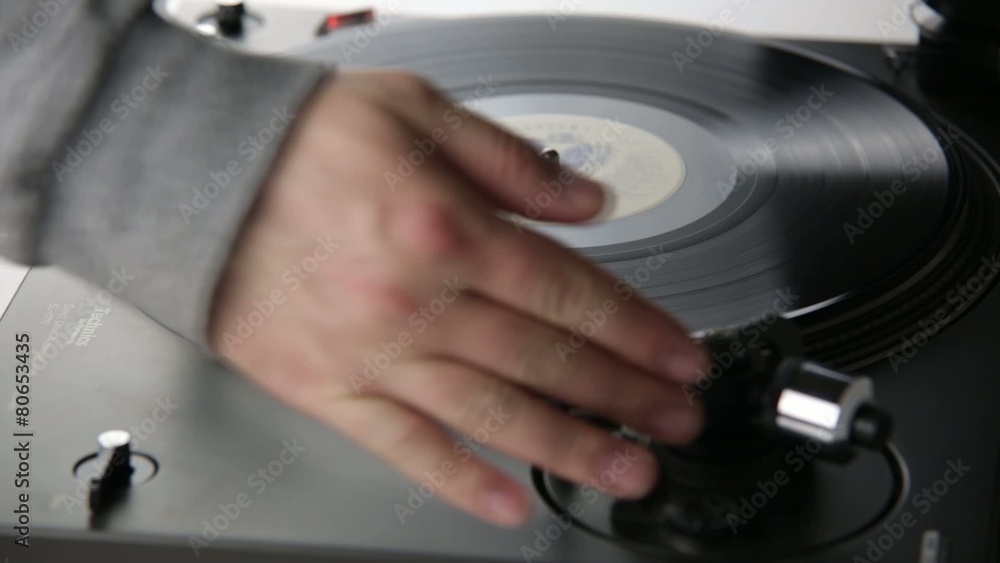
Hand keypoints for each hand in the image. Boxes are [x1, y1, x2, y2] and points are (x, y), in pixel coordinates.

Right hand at [208, 70, 706, 526]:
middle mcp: (419, 301)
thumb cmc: (297, 142)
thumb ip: (510, 160)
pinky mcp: (329, 390)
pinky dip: (459, 480)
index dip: (638, 330)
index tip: (679, 357)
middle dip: (626, 395)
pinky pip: (404, 447)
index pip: (571, 292)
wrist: (190, 177)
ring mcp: (375, 354)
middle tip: (676, 421)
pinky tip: (507, 503)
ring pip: (494, 414)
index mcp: (447, 228)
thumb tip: (586, 203)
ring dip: (570, 446)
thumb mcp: (416, 109)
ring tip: (627, 469)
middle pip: (549, 359)